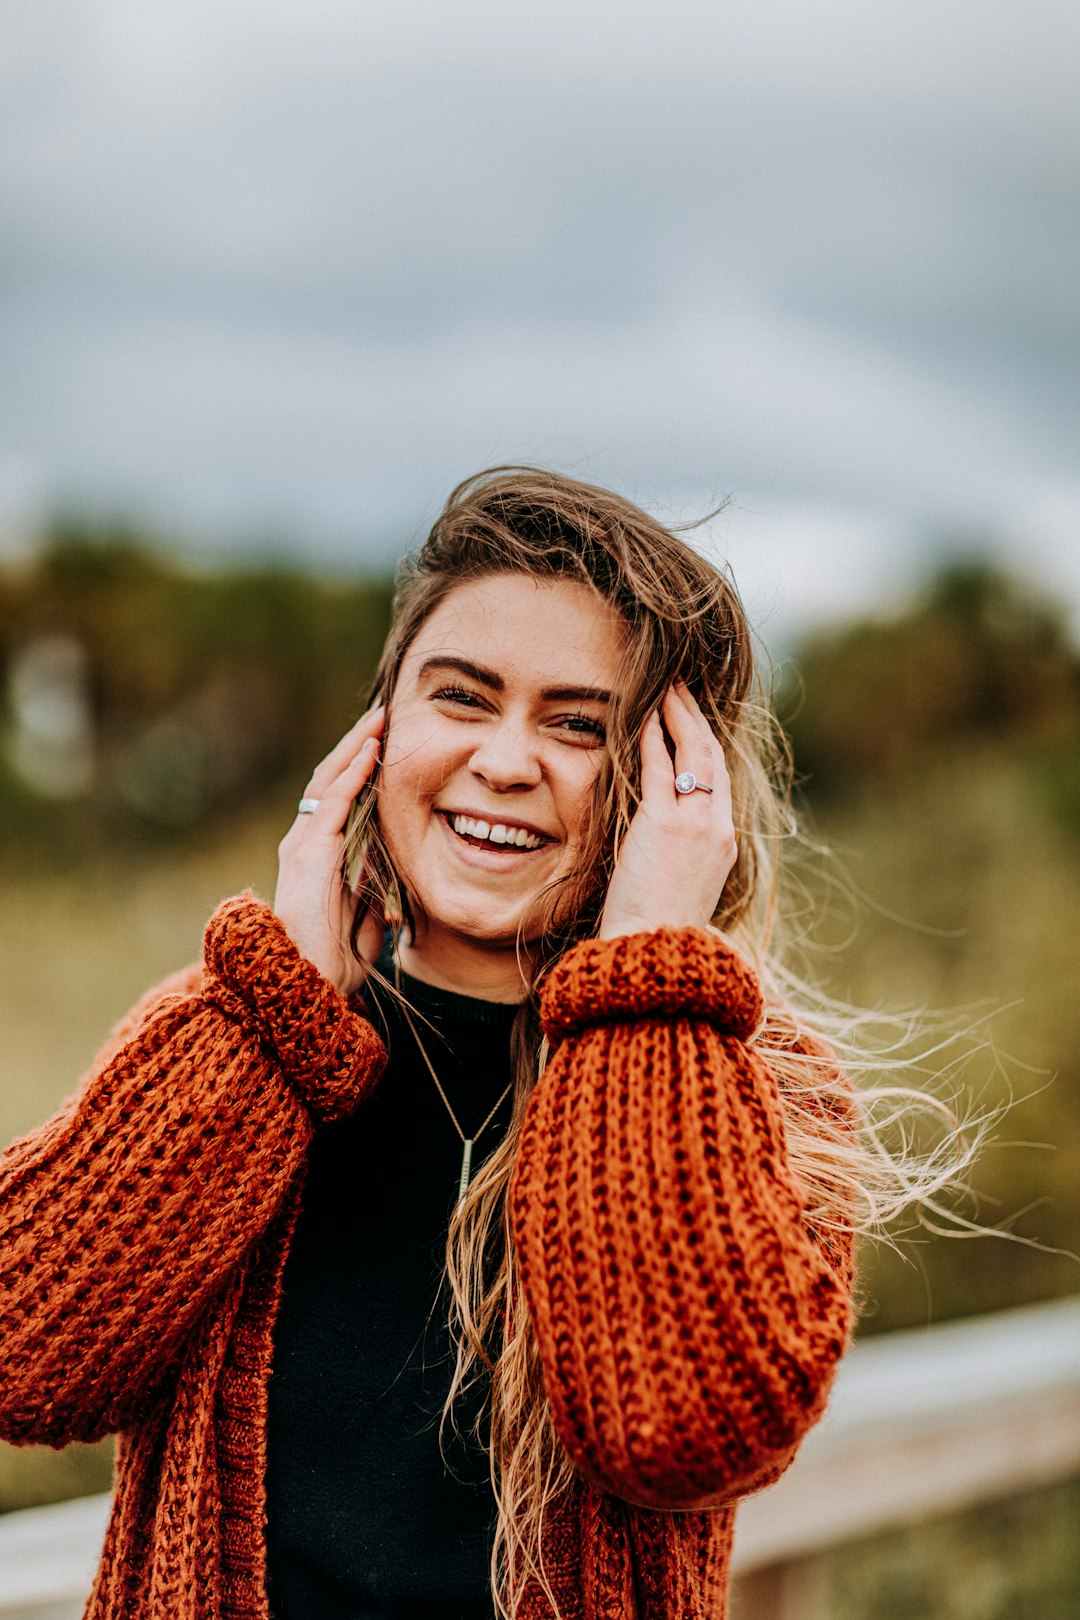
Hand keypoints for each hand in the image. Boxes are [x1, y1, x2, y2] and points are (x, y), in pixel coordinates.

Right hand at [274, 705, 385, 994]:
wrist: (307, 986)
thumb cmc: (333, 964)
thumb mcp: (365, 924)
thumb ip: (373, 902)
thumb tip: (392, 894)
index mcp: (320, 858)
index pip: (340, 800)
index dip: (361, 772)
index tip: (386, 746)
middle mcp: (306, 844)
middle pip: (331, 781)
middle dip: (357, 747)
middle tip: (383, 718)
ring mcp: (303, 845)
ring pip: (329, 781)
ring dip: (355, 748)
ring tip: (378, 720)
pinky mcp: (308, 851)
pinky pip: (333, 800)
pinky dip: (353, 772)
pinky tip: (372, 750)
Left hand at [598, 682, 736, 939]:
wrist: (655, 955)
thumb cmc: (658, 932)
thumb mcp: (681, 890)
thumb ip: (679, 858)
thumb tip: (662, 846)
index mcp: (723, 845)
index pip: (719, 782)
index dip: (707, 747)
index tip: (694, 723)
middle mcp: (717, 829)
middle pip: (713, 759)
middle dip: (697, 719)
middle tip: (682, 690)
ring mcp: (695, 824)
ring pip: (694, 755)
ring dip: (678, 717)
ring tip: (667, 690)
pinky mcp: (664, 825)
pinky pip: (660, 768)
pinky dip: (653, 739)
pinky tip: (643, 717)